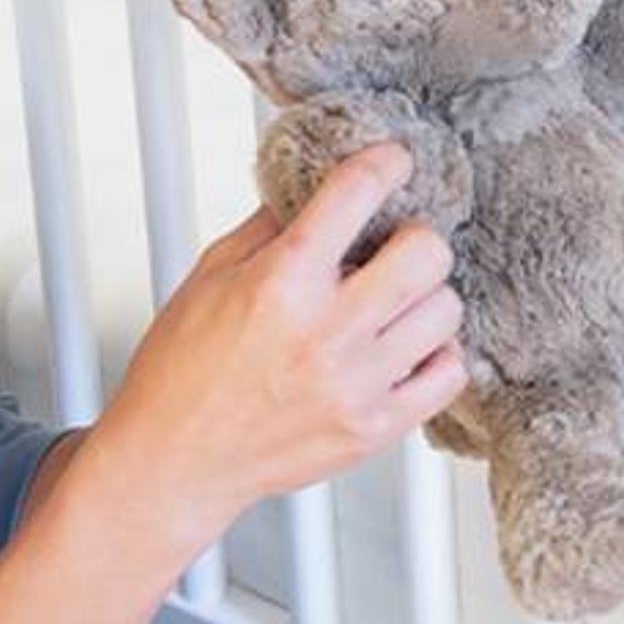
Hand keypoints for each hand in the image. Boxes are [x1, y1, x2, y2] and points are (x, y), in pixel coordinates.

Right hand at [89, 144, 464, 570]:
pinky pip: (450, 374)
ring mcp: (356, 384)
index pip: (357, 194)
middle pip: (426, 253)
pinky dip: (436, 355)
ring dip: (425, 298)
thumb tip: (314, 186)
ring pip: (445, 312)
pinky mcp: (376, 428)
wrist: (174, 461)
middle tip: (395, 249)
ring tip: (392, 306)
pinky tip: (403, 349)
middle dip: (416, 238)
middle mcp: (325, 331)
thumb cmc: (182, 371)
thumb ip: (269, 226)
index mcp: (280, 281)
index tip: (394, 161)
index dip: (385, 163)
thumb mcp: (210, 275)